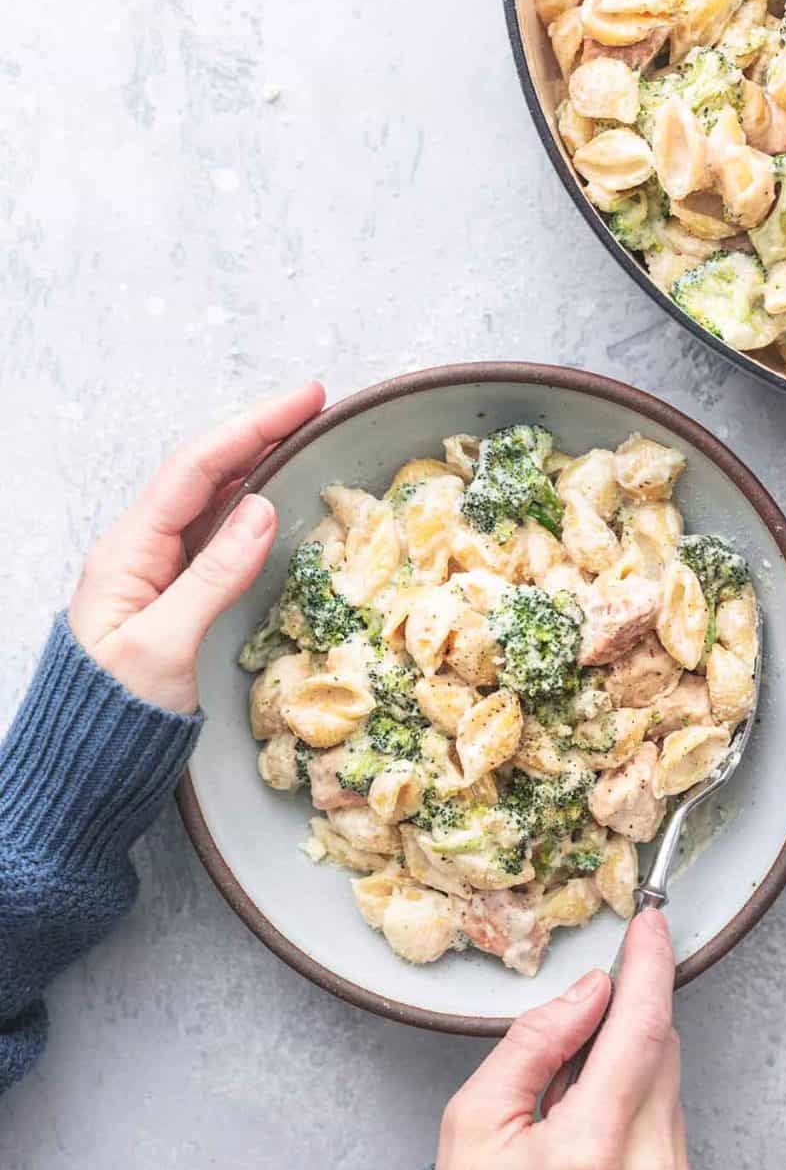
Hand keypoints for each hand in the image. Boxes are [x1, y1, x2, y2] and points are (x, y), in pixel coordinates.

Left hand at [68, 381, 324, 713]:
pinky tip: (276, 498)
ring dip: (257, 465)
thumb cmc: (115, 714)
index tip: (304, 401)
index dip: (251, 428)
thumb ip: (213, 576)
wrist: (84, 768)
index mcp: (128, 551)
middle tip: (317, 408)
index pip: (196, 469)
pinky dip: (251, 509)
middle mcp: (141, 551)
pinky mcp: (174, 599)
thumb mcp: (164, 645)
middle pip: (205, 475)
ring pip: (212, 503)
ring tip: (305, 437)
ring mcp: (157, 574)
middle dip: (259, 434)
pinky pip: (216, 539)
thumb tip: (261, 509)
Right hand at [435, 909, 705, 1169]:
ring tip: (571, 1124)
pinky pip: (672, 1133)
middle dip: (623, 1027)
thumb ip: (535, 1043)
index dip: (650, 967)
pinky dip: (638, 1122)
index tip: (654, 926)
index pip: (641, 1029)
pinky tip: (594, 1156)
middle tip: (568, 1058)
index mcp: (591, 1150)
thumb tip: (590, 990)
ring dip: (627, 1079)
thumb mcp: (474, 1120)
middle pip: (662, 1051)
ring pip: (668, 1089)